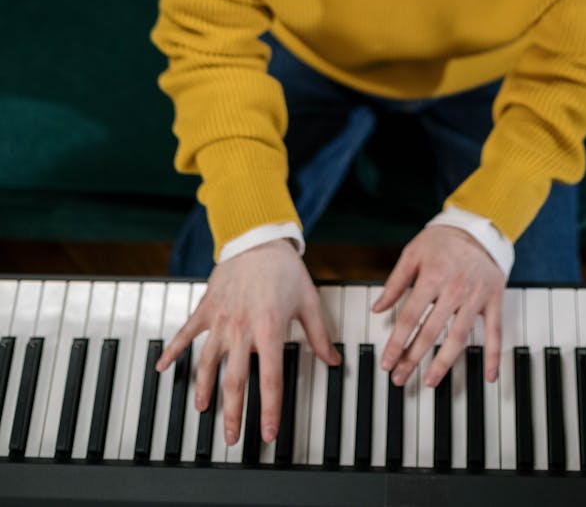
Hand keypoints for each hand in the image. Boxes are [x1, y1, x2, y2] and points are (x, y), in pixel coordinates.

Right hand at [155, 239, 340, 444]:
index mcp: (270, 330)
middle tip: (232, 438)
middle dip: (233, 413)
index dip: (270, 410)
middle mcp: (242, 329)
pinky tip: (162, 367)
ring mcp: (221, 319)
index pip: (270, 379)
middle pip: (235, 380)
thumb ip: (319, 335)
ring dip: (204, 388)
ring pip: (208, 362)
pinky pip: (186, 333)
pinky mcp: (207, 308)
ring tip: (202, 409)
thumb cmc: (285, 269)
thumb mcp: (309, 301)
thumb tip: (333, 360)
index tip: (269, 433)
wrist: (258, 238)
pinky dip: (172, 350)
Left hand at [372, 225, 505, 388]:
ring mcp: (475, 297)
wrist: (477, 230)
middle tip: (400, 378)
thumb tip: (377, 308)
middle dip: (413, 358)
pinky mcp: (493, 301)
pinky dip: (493, 356)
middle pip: (431, 332)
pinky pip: (495, 332)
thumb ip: (395, 282)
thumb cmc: (442, 241)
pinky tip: (489, 377)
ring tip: (430, 381)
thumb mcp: (412, 253)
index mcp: (432, 277)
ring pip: (459, 337)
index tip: (387, 362)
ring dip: (443, 363)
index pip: (410, 317)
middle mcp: (454, 290)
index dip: (396, 342)